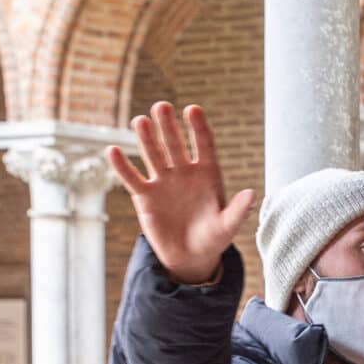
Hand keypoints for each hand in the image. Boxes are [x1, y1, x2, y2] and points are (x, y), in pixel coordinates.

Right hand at [106, 102, 254, 286]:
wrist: (190, 257)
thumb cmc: (213, 238)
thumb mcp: (228, 226)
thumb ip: (238, 210)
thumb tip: (252, 194)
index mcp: (207, 174)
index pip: (203, 145)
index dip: (198, 128)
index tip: (193, 109)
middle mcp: (184, 172)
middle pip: (175, 144)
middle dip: (168, 126)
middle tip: (162, 106)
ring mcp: (163, 182)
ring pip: (153, 155)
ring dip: (146, 138)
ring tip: (140, 121)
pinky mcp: (145, 196)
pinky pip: (132, 178)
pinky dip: (122, 166)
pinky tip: (112, 150)